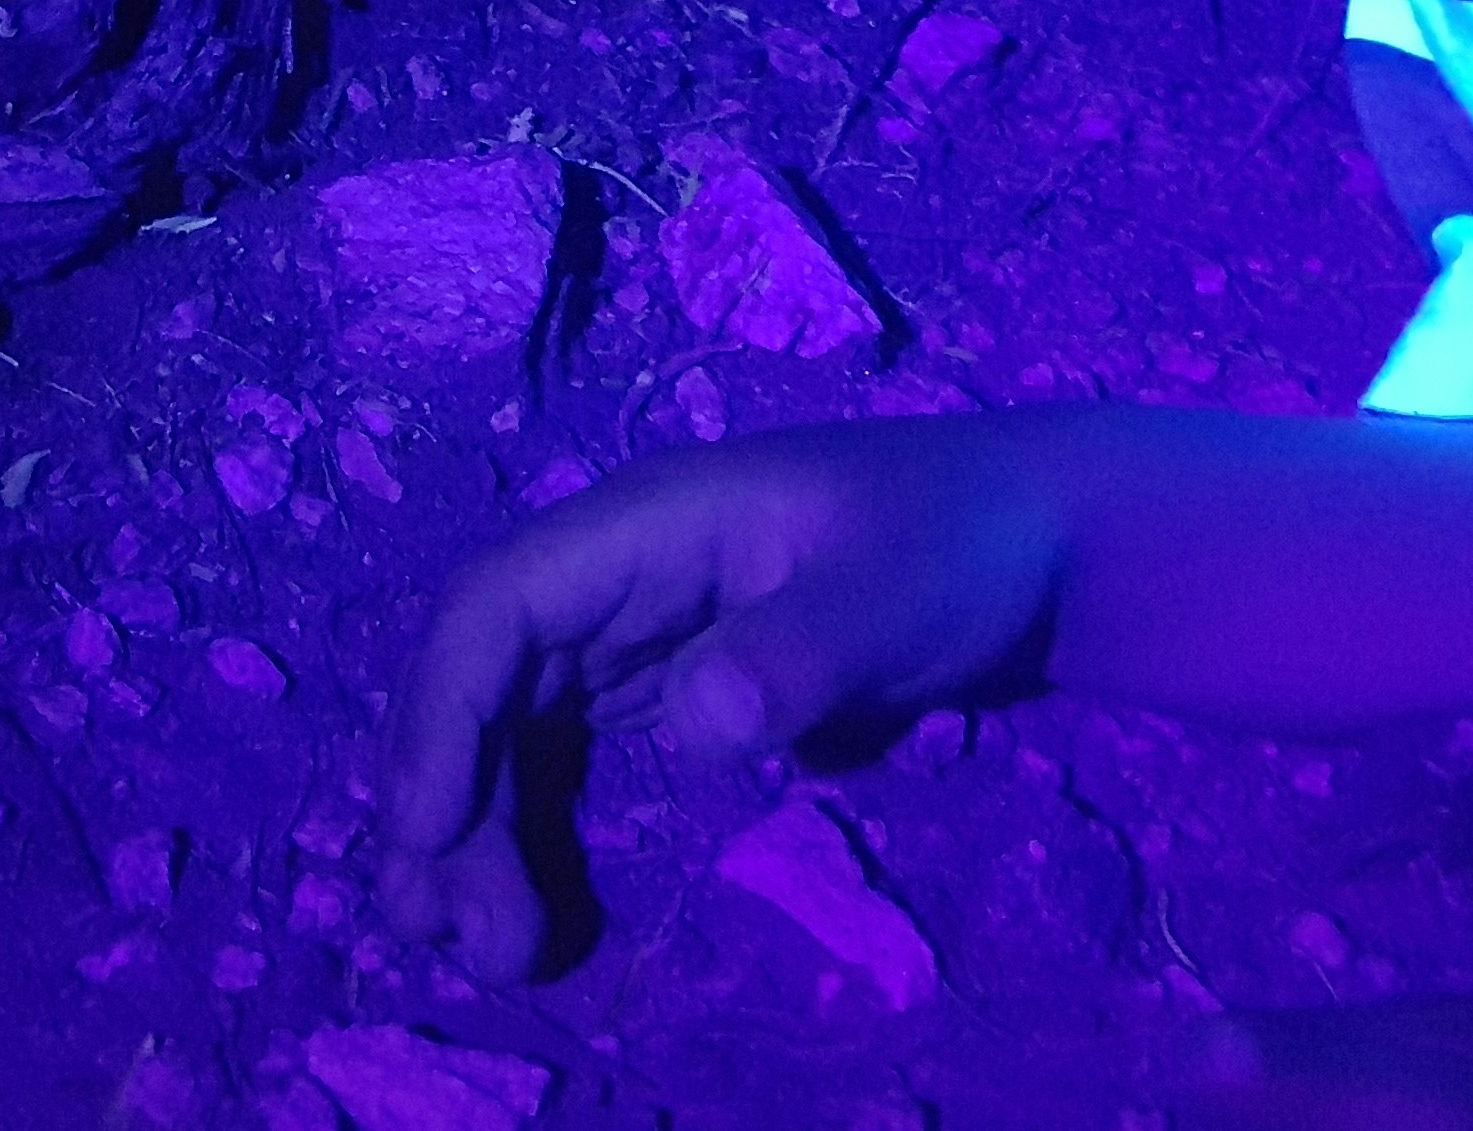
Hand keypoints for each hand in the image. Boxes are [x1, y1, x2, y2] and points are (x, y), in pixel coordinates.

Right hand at [380, 413, 1060, 980]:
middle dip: (449, 801)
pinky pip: (570, 751)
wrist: (1048, 548)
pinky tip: (533, 902)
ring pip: (514, 725)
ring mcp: (645, 626)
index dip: (440, 713)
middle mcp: (623, 571)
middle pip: (487, 679)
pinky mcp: (681, 678)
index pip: (498, 604)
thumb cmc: (967, 546)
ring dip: (478, 827)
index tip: (425, 831)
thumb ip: (800, 653)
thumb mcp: (895, 595)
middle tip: (463, 937)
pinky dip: (534, 823)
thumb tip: (697, 718)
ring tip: (482, 948)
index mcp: (651, 523)